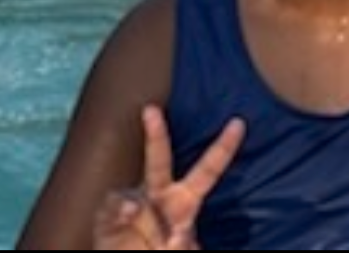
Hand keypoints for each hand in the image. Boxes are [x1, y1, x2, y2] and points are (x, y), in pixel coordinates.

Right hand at [93, 104, 245, 250]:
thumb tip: (176, 236)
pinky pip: (118, 207)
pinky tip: (128, 219)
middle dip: (155, 134)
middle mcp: (159, 195)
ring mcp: (133, 202)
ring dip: (151, 232)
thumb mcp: (185, 251)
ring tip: (159, 247)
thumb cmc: (162, 250)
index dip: (223, 148)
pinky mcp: (109, 213)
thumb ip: (185, 247)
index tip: (239, 123)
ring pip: (140, 204)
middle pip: (159, 160)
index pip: (208, 170)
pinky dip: (124, 214)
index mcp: (185, 201)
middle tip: (150, 109)